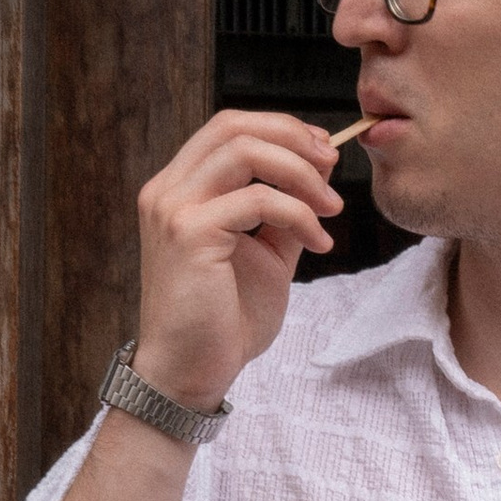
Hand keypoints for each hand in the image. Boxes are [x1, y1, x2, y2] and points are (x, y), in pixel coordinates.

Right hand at [129, 110, 343, 415]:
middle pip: (233, 126)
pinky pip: (259, 200)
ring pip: (245, 151)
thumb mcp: (265, 256)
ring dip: (301, 174)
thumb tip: (318, 176)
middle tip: (333, 165)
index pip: (228, 129)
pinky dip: (300, 215)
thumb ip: (285, 214)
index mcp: (179, 190)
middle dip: (293, 137)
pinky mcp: (190, 233)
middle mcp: (167, 190)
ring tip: (332, 208)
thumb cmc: (223, 322)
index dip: (280, 129)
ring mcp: (174, 208)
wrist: (190, 374)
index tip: (323, 153)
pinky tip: (320, 243)